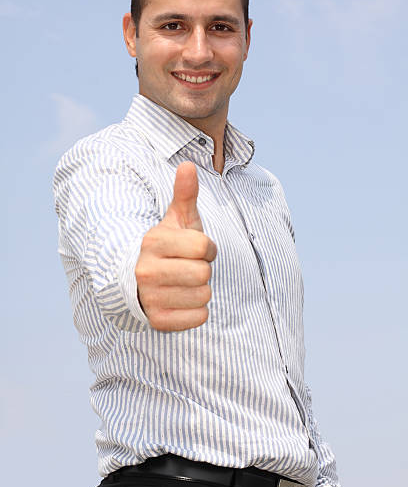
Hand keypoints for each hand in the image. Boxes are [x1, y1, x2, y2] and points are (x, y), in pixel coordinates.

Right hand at [135, 161, 216, 330]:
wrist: (139, 281)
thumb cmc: (167, 247)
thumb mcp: (175, 220)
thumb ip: (184, 194)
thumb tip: (187, 164)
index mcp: (153, 241)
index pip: (204, 247)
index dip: (206, 247)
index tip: (195, 248)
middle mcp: (146, 270)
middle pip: (203, 274)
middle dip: (202, 269)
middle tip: (187, 267)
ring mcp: (150, 297)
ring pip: (203, 296)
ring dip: (200, 290)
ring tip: (183, 283)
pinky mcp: (158, 321)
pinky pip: (199, 317)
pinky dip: (197, 311)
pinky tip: (181, 300)